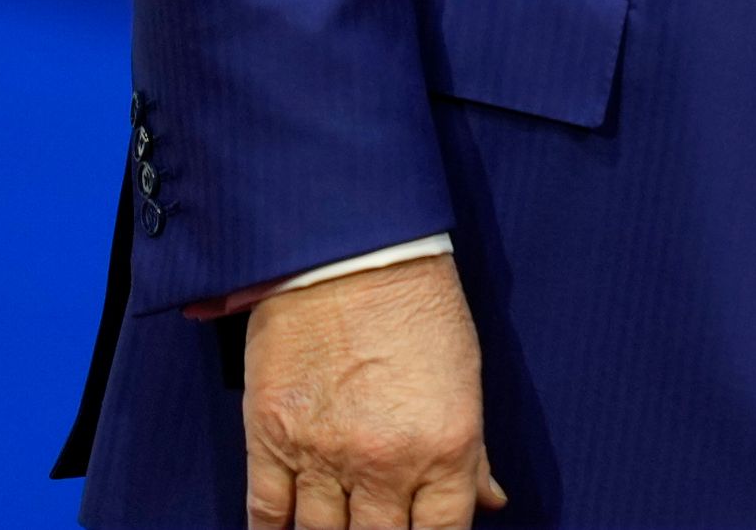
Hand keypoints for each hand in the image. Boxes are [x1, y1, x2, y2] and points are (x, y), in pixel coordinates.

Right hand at [240, 257, 504, 529]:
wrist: (350, 254)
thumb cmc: (418, 307)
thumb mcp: (465, 379)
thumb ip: (473, 453)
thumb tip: (489, 501)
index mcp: (444, 448)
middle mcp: (385, 464)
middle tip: (379, 528)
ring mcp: (323, 457)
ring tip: (341, 527)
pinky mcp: (271, 441)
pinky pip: (267, 514)